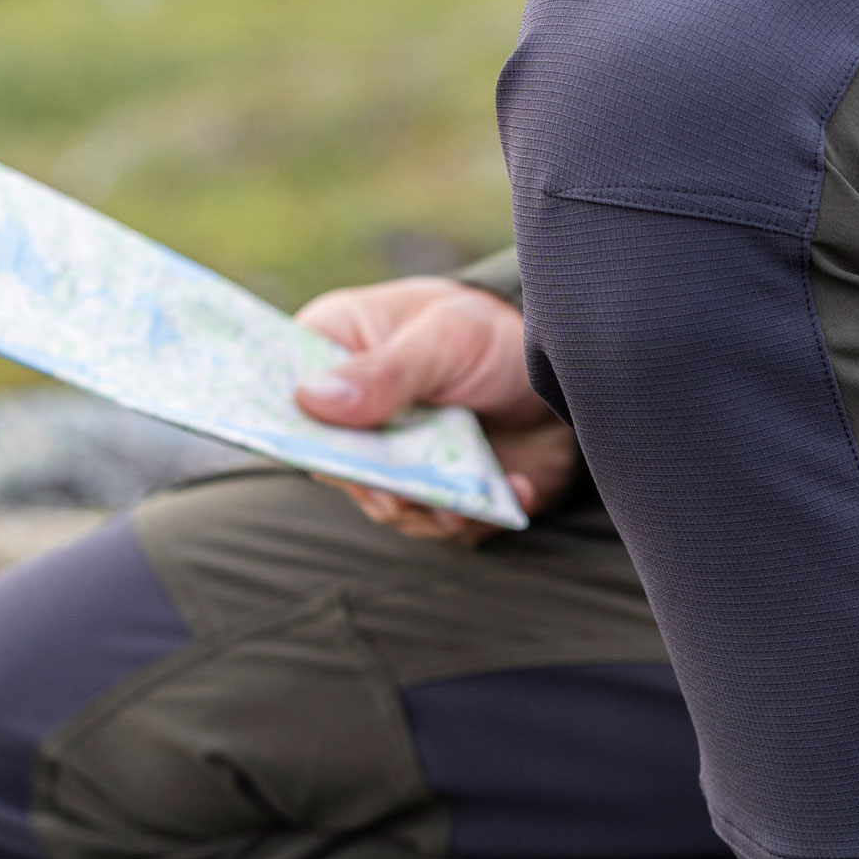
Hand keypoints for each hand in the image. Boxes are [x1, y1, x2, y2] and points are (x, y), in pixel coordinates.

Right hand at [293, 276, 577, 540]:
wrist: (572, 373)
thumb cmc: (493, 335)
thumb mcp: (446, 337)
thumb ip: (388, 372)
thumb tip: (310, 400)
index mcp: (338, 353)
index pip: (286, 396)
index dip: (289, 428)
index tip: (313, 450)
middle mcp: (359, 415)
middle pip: (335, 464)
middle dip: (371, 484)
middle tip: (397, 494)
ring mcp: (399, 459)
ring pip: (387, 506)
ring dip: (427, 510)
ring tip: (463, 501)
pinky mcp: (441, 494)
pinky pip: (444, 524)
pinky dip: (478, 516)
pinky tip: (515, 488)